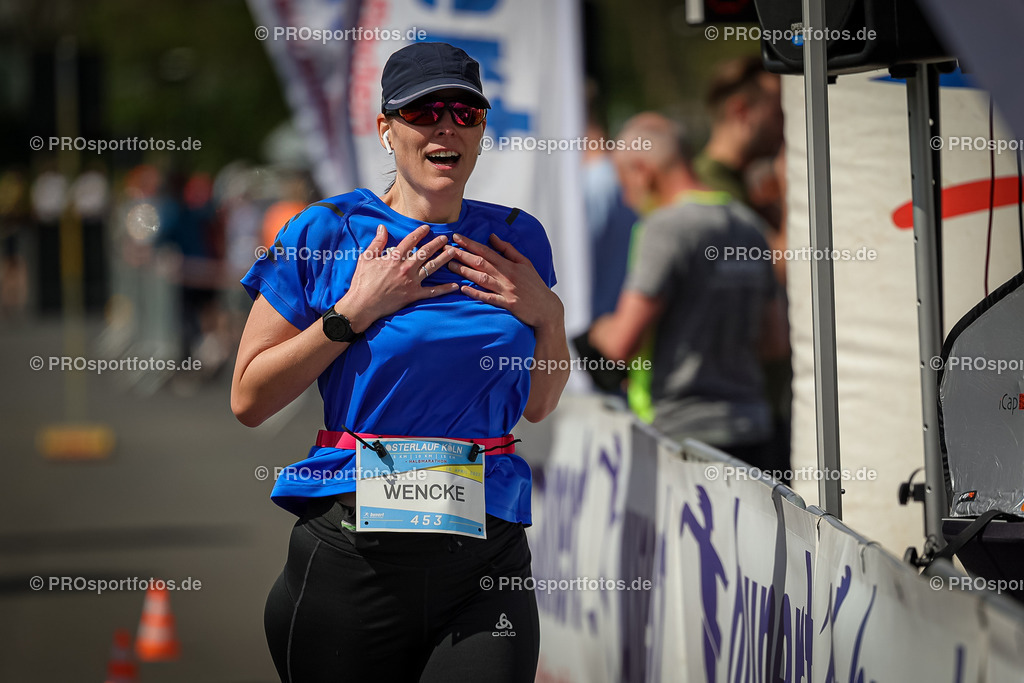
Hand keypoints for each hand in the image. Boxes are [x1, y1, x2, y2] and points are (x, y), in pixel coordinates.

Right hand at [338, 224, 458, 330]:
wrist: (363, 305)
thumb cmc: (362, 282)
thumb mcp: (366, 258)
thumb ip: (377, 242)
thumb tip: (382, 228)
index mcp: (394, 258)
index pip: (410, 241)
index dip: (420, 233)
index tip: (427, 228)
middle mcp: (406, 268)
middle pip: (425, 252)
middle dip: (436, 243)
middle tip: (446, 238)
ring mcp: (412, 282)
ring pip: (432, 267)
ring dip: (444, 259)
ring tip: (453, 252)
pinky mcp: (414, 295)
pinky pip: (432, 292)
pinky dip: (444, 289)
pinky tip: (455, 285)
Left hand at [447, 232, 562, 329]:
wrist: (547, 308)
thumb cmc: (535, 285)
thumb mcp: (525, 263)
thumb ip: (508, 249)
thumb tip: (492, 236)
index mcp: (510, 265)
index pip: (487, 251)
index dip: (470, 244)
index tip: (456, 238)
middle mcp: (507, 276)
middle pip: (481, 263)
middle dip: (462, 255)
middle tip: (446, 249)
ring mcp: (507, 290)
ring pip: (482, 278)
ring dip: (465, 271)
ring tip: (450, 265)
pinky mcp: (508, 304)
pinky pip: (489, 298)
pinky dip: (476, 293)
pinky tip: (463, 289)